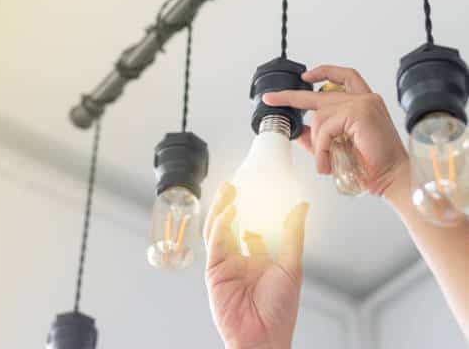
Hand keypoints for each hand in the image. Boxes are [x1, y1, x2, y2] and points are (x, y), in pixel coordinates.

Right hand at [204, 182, 308, 348]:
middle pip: (231, 225)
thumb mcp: (291, 266)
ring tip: (228, 189)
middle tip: (234, 183)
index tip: (253, 188)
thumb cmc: (279, 311)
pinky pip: (215, 244)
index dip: (250, 208)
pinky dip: (220, 226)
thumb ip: (292, 234)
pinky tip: (229, 211)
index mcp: (259, 259)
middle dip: (230, 204)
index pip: (251, 227)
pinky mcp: (214, 272)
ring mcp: (226, 265)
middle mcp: (240, 259)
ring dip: (222, 209)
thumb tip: (301, 206)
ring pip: (219, 230)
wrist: (264, 338)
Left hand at [263, 65, 407, 196]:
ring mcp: (364, 104)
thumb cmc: (373, 165)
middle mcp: (365, 99)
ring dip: (317, 144)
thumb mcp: (339, 147)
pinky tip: (327, 163)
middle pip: (321, 93)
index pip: (343, 77)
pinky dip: (322, 148)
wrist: (392, 177)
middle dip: (291, 96)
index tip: (304, 76)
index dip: (322, 73)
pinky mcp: (361, 113)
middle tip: (271, 99)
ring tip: (324, 163)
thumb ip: (319, 138)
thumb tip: (299, 133)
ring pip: (320, 118)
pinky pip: (326, 128)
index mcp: (364, 103)